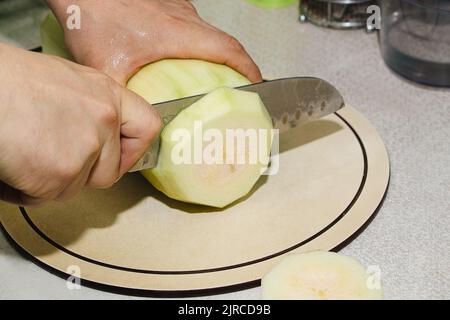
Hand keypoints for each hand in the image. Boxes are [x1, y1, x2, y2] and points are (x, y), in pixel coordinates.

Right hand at [0, 44, 161, 205]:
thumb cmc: (10, 81)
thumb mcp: (66, 82)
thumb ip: (92, 108)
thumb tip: (99, 130)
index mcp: (107, 95)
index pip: (147, 126)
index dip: (135, 148)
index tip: (123, 156)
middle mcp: (104, 122)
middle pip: (110, 171)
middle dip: (84, 174)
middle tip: (54, 157)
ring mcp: (85, 151)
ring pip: (76, 186)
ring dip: (51, 180)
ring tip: (25, 151)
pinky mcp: (60, 176)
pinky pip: (48, 196)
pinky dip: (28, 189)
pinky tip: (14, 164)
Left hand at [47, 0, 261, 84]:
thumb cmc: (95, 14)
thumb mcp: (107, 67)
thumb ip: (123, 99)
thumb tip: (132, 122)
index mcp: (179, 34)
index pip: (229, 50)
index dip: (248, 69)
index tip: (258, 85)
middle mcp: (184, 18)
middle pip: (225, 42)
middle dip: (239, 66)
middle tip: (241, 87)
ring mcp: (176, 8)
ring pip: (209, 33)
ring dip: (219, 54)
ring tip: (218, 77)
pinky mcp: (166, 5)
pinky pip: (193, 26)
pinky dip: (200, 44)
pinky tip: (185, 58)